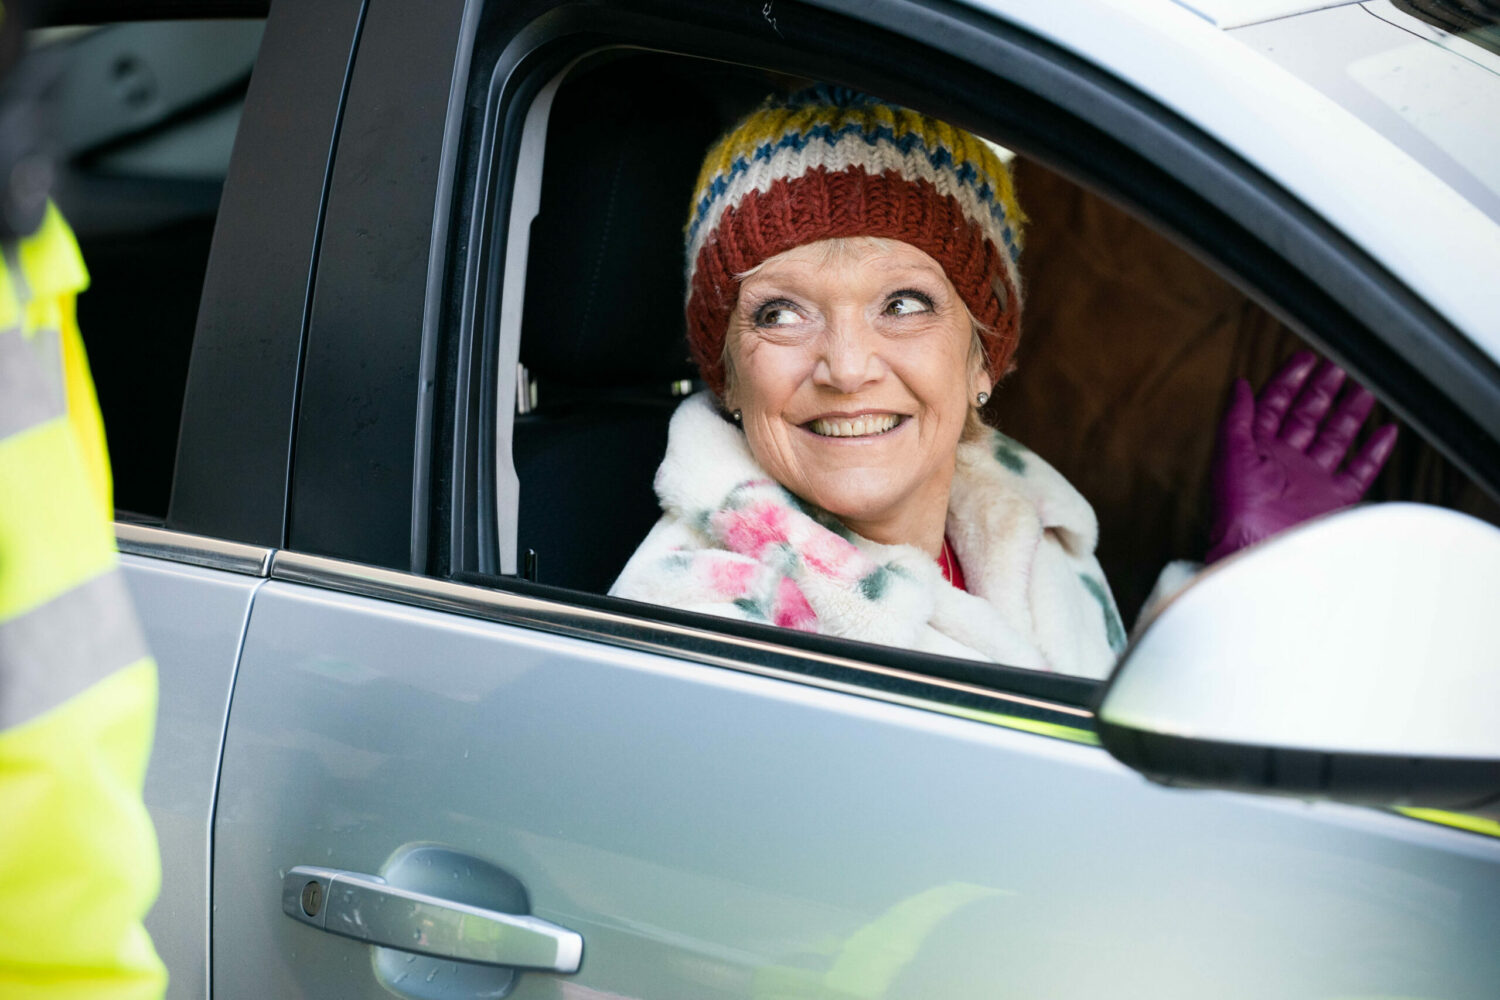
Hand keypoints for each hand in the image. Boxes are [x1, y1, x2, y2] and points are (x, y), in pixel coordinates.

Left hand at [1207, 351, 1397, 562]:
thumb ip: (1238, 416)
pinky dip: (1374, 451)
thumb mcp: (1231, 452)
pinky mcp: (1333, 500)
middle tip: (1337, 368)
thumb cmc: (1238, 508)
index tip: (1306, 360)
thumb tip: (1239, 385)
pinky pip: (1359, 470)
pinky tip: (1385, 432)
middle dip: (1321, 391)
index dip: (1289, 381)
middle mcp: (1284, 463)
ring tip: (1363, 390)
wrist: (1258, 550)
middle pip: (1307, 417)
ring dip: (1349, 413)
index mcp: (1256, 449)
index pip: (1274, 405)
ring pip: (1335, 438)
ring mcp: (1310, 481)